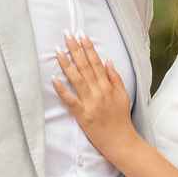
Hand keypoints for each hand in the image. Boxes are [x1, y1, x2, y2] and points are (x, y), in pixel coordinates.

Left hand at [53, 32, 138, 156]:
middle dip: (75, 49)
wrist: (122, 142)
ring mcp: (90, 103)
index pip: (96, 62)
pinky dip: (62, 90)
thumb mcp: (123, 95)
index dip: (88, 47)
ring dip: (66, 64)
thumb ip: (115, 77)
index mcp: (107, 86)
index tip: (81, 34)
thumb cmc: (121, 119)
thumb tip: (107, 60)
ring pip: (76, 79)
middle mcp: (99, 92)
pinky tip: (53, 79)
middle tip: (67, 34)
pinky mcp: (82, 115)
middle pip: (85, 66)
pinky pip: (70, 100)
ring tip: (58, 50)